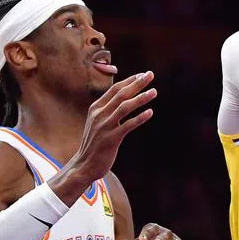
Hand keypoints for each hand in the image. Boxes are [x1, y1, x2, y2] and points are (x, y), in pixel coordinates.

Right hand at [60, 72, 156, 197]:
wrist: (84, 165)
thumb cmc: (95, 143)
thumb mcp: (98, 122)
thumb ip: (108, 110)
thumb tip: (124, 98)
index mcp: (96, 108)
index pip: (115, 90)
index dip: (130, 81)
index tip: (143, 74)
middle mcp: (99, 115)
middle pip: (121, 94)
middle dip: (137, 83)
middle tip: (151, 75)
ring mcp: (104, 127)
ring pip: (124, 107)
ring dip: (140, 98)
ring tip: (154, 92)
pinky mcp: (110, 139)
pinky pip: (127, 126)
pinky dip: (139, 118)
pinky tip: (150, 112)